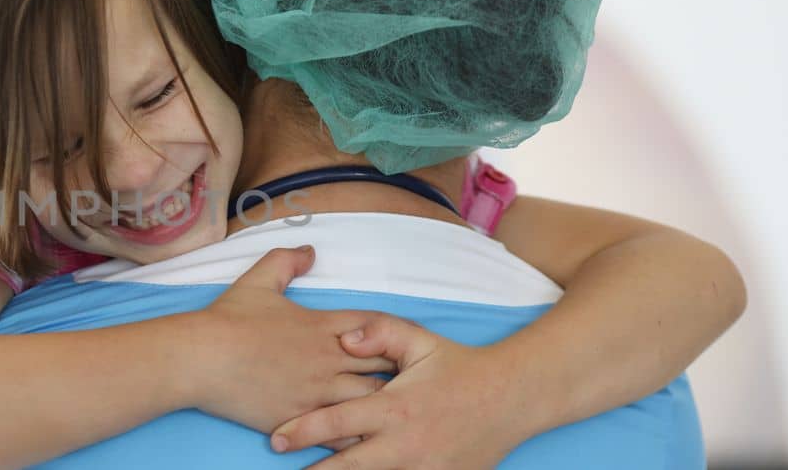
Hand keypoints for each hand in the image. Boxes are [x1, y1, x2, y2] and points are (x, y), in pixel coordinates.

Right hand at [188, 247, 394, 433]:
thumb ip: (288, 261)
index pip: (377, 327)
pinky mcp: (301, 418)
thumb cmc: (227, 320)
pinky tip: (367, 439)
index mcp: (322, 325)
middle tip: (415, 379)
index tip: (406, 343)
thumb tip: (310, 250)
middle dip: (400, 372)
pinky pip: (341, 432)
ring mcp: (317, 391)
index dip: (396, 334)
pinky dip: (358, 436)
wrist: (200, 358)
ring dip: (385, 405)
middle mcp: (328, 358)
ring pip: (370, 402)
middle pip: (384, 366)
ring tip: (399, 412)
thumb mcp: (258, 280)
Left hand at [271, 316, 537, 468]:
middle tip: (282, 465)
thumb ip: (378, 332)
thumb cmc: (458, 367)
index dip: (302, 431)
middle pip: (347, 466)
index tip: (275, 439)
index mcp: (394, 407)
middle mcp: (405, 443)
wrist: (512, 398)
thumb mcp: (419, 341)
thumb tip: (343, 337)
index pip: (338, 422)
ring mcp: (422, 467)